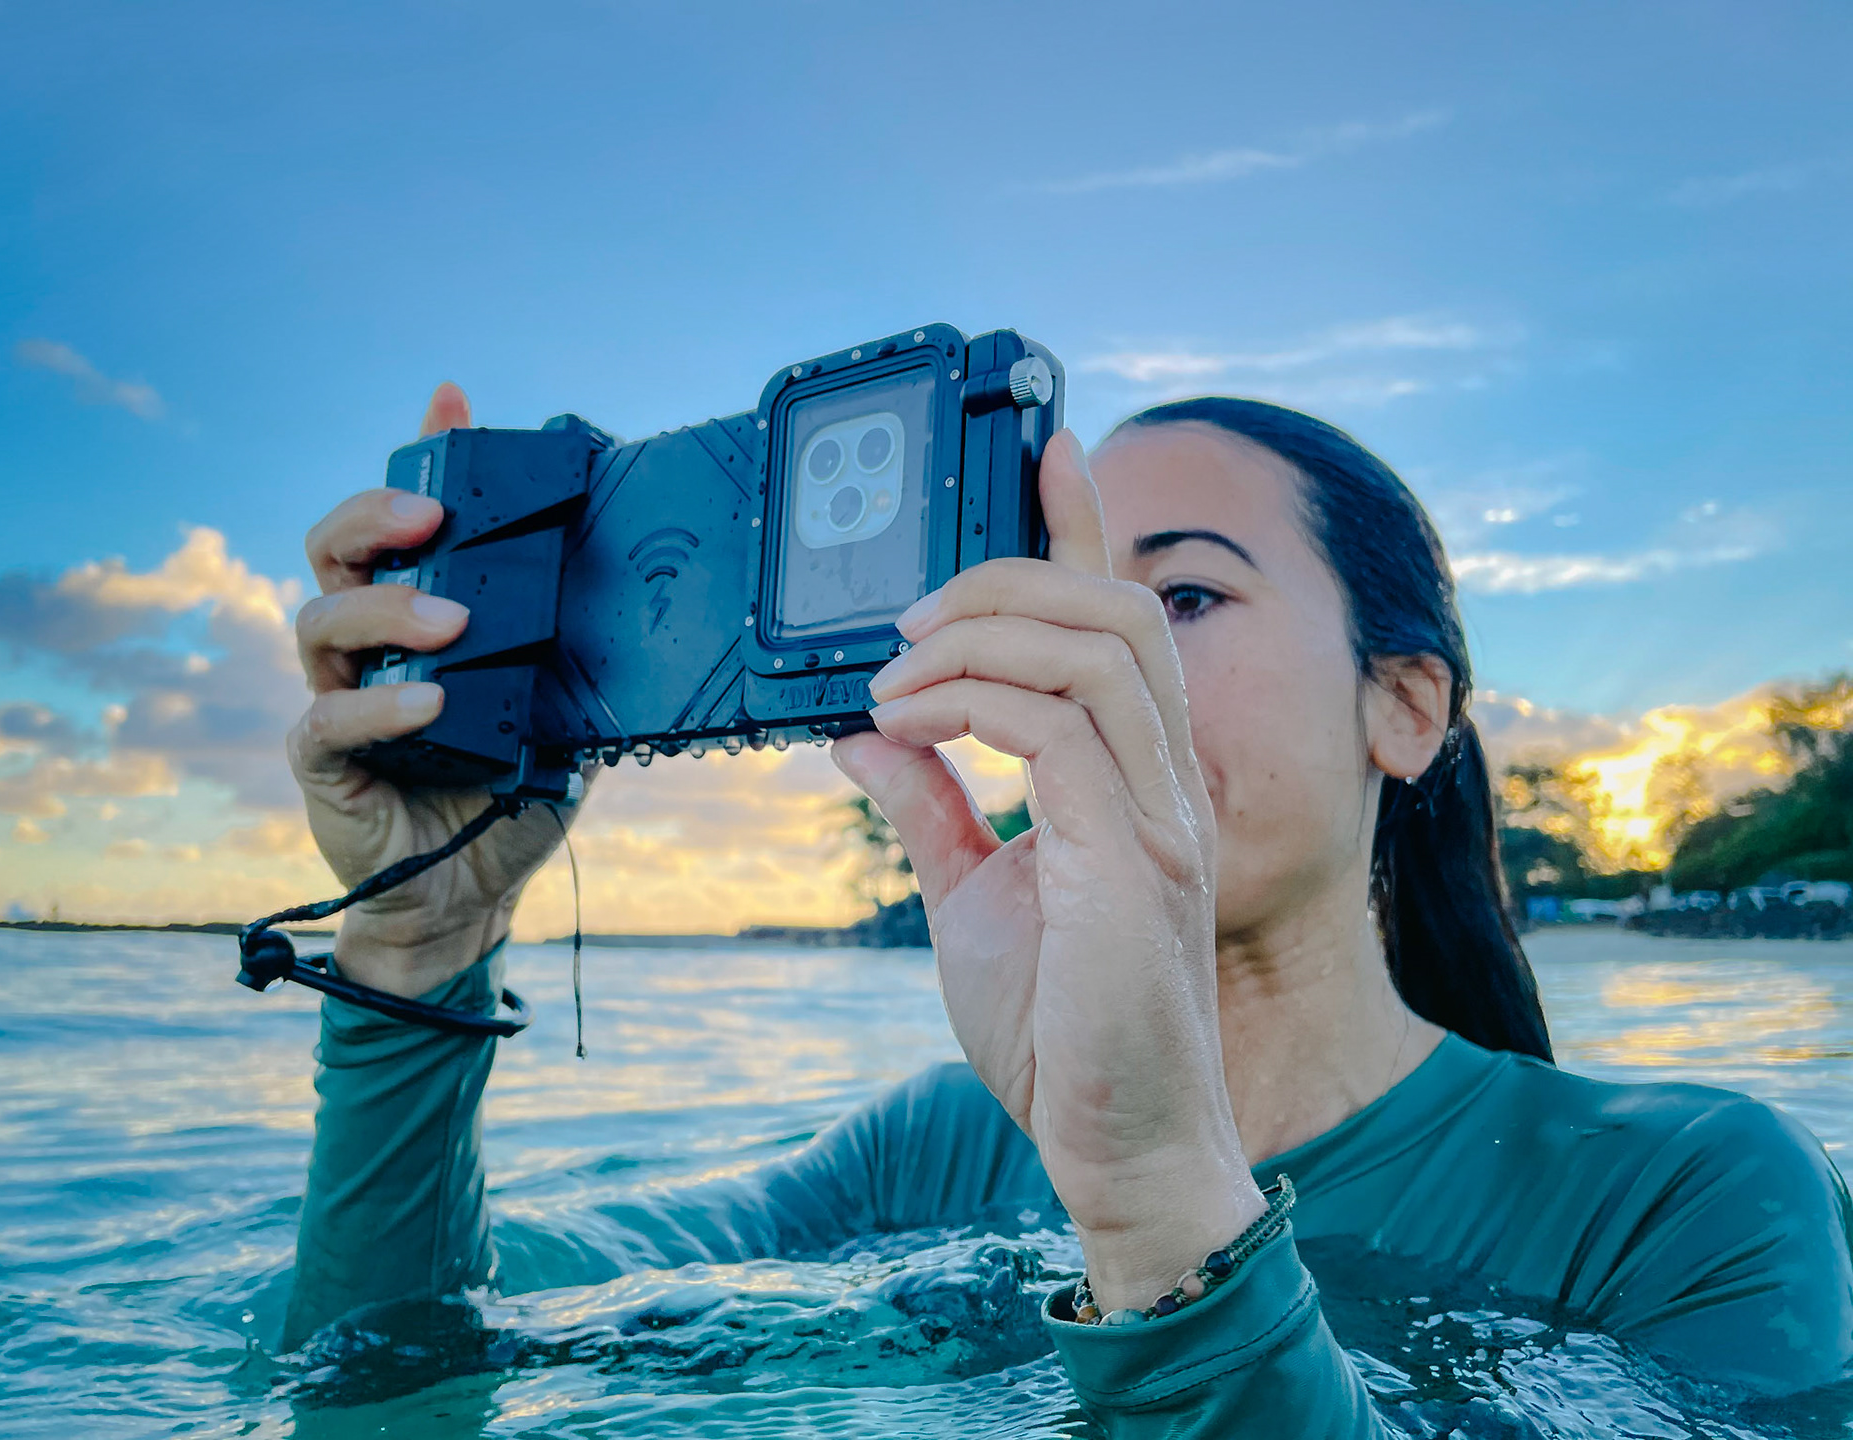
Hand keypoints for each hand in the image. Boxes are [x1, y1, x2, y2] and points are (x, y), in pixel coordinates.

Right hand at [288, 383, 584, 996]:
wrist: (475, 892)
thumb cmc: (513, 791)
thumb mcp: (564, 713)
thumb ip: (577, 655)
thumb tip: (643, 598)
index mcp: (417, 615)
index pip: (401, 523)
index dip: (416, 458)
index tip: (453, 403)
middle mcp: (367, 645)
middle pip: (335, 550)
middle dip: (374, 517)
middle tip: (429, 518)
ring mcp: (338, 697)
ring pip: (322, 621)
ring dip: (385, 612)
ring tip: (452, 624)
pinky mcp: (323, 762)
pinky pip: (329, 720)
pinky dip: (377, 706)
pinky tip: (428, 701)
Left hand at [831, 431, 1264, 1309]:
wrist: (1117, 1143)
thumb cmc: (1062, 1028)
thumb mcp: (972, 897)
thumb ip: (933, 809)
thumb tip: (868, 735)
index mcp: (1137, 781)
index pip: (1123, 622)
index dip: (1088, 526)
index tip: (1049, 448)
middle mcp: (1165, 783)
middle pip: (1119, 612)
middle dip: (1010, 575)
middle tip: (910, 617)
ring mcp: (1160, 819)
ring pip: (1100, 649)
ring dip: (983, 634)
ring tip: (896, 672)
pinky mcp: (1131, 863)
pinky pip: (1059, 731)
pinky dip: (971, 704)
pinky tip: (906, 726)